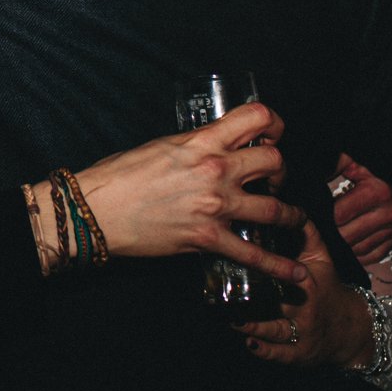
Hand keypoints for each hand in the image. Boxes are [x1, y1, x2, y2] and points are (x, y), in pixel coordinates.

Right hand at [78, 102, 306, 282]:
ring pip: (276, 208)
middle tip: (276, 179)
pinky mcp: (208, 239)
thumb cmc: (121, 175)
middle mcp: (215, 171)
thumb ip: (196, 144)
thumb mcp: (162, 146)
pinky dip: (279, 265)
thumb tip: (215, 145)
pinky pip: (253, 254)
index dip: (274, 123)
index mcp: (202, 142)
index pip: (256, 118)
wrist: (96, 210)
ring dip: (291, 215)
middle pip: (275, 161)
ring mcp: (215, 207)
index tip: (274, 135)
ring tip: (294, 219)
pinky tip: (296, 272)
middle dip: (282, 170)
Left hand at [235, 219, 375, 368]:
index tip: (238, 256)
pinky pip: (279, 354)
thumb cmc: (328, 288)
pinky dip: (263, 349)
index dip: (262, 266)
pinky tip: (249, 343)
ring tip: (231, 319)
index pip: (283, 271)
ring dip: (252, 326)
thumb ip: (307, 234)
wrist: (350, 329)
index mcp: (306, 282)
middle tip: (225, 292)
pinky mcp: (298, 355)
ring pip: (274, 330)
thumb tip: (291, 209)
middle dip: (252, 298)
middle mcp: (304, 308)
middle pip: (276, 302)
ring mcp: (301, 333)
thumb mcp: (322, 259)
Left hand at [328, 153, 391, 265]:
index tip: (319, 210)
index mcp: (379, 192)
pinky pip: (370, 257)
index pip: (340, 214)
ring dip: (343, 244)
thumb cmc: (374, 177)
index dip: (326, 213)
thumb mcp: (357, 166)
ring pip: (357, 248)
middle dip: (332, 230)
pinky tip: (348, 244)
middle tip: (323, 225)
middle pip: (347, 235)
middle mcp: (389, 213)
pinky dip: (356, 253)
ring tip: (334, 233)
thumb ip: (338, 164)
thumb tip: (319, 167)